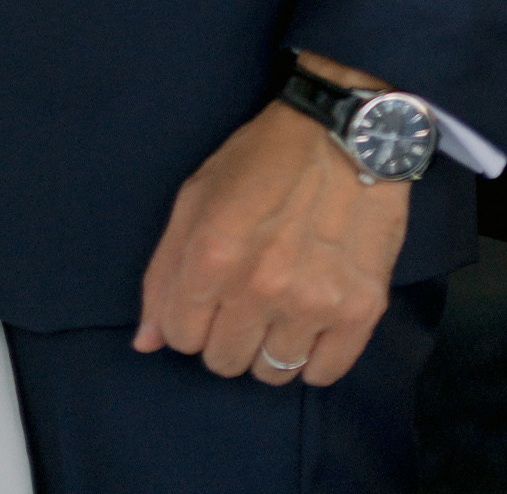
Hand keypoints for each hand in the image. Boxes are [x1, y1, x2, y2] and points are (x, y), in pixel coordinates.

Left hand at [134, 60, 409, 388]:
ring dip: (269, 347)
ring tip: (280, 309)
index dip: (188, 318)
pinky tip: (311, 324)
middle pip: (224, 361)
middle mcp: (259, 288)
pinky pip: (324, 373)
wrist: (345, 133)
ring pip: (272, 372)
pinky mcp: (360, 311)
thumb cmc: (262, 158)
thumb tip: (146, 342)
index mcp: (212, 255)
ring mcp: (312, 303)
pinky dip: (314, 358)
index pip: (180, 337)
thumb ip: (164, 270)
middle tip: (244, 300)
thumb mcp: (196, 196)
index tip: (207, 298)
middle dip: (225, 335)